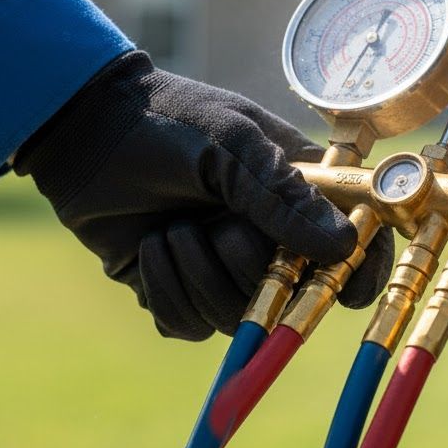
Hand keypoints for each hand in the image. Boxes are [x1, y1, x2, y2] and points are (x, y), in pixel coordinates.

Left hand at [15, 51, 393, 340]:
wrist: (87, 132)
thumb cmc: (168, 121)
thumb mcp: (232, 144)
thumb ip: (282, 196)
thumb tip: (344, 247)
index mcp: (297, 194)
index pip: (353, 246)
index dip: (359, 273)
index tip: (348, 290)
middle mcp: (265, 237)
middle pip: (291, 298)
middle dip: (249, 267)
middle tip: (219, 226)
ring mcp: (221, 268)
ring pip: (236, 320)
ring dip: (199, 274)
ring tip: (171, 229)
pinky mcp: (176, 291)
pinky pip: (188, 325)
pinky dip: (167, 290)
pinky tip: (150, 247)